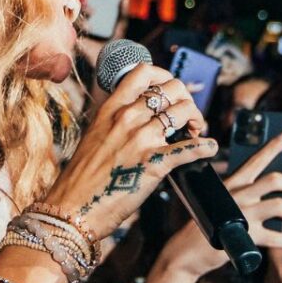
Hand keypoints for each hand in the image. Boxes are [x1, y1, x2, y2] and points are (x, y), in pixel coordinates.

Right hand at [38, 63, 218, 237]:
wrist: (72, 209)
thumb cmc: (82, 179)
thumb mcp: (95, 136)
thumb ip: (116, 121)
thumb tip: (141, 115)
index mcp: (111, 109)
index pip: (144, 72)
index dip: (165, 76)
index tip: (170, 90)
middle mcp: (127, 118)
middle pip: (172, 88)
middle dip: (187, 99)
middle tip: (187, 116)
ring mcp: (140, 139)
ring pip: (183, 112)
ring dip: (197, 120)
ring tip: (196, 132)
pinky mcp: (153, 164)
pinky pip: (189, 148)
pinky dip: (205, 147)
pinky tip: (209, 148)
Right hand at [162, 130, 281, 277]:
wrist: (187, 251)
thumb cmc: (206, 226)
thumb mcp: (219, 203)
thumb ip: (239, 197)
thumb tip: (268, 198)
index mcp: (232, 185)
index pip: (255, 160)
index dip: (273, 146)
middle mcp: (238, 195)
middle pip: (275, 179)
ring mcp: (243, 215)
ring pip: (280, 206)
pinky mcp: (247, 237)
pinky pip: (278, 237)